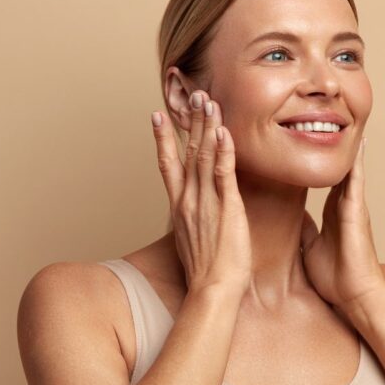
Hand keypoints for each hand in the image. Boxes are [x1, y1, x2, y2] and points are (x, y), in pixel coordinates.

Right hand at [152, 90, 251, 300]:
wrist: (213, 291)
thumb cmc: (208, 273)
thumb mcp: (195, 240)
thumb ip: (196, 220)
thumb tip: (199, 215)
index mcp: (180, 207)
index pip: (167, 164)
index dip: (163, 138)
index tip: (158, 115)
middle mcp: (189, 200)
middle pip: (186, 152)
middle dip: (189, 121)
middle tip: (192, 94)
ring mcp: (206, 202)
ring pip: (204, 155)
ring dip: (206, 126)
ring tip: (207, 101)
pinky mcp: (226, 208)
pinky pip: (223, 173)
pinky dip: (223, 150)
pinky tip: (223, 131)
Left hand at [299, 136, 384, 315]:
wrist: (356, 297)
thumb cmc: (337, 278)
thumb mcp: (311, 247)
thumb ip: (305, 230)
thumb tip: (291, 217)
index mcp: (334, 213)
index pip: (323, 180)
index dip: (317, 160)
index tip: (309, 139)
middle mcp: (345, 205)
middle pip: (338, 168)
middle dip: (334, 145)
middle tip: (328, 118)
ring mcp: (354, 207)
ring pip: (349, 169)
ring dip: (348, 147)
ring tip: (348, 119)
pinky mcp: (357, 212)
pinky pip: (356, 183)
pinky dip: (357, 164)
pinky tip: (358, 145)